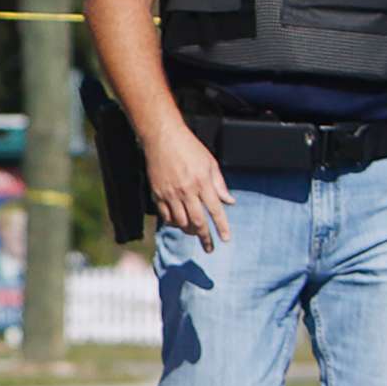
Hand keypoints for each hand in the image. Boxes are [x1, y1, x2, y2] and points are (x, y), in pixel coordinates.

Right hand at [144, 122, 232, 250]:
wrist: (162, 137)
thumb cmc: (189, 148)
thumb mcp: (210, 163)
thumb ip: (219, 184)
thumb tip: (229, 202)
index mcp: (202, 182)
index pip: (215, 210)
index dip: (221, 227)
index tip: (225, 239)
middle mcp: (186, 190)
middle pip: (197, 221)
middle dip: (205, 237)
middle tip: (209, 248)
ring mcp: (170, 193)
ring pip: (180, 221)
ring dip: (189, 231)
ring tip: (195, 233)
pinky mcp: (157, 193)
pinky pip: (165, 215)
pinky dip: (173, 223)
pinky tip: (179, 223)